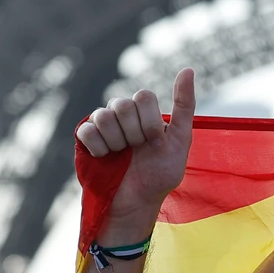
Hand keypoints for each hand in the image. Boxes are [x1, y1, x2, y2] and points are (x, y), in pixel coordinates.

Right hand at [76, 67, 195, 237]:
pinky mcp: (85, 138)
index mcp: (145, 112)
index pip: (143, 96)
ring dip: (116, 142)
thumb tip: (188, 69)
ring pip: (103, 115)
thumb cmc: (160, 174)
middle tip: (137, 150)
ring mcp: (103, 124)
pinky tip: (106, 158)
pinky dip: (99, 147)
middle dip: (134, 133)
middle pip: (122, 104)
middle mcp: (123, 113)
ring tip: (121, 155)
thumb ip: (185, 105)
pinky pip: (87, 130)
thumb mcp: (181, 141)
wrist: (135, 203)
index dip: (150, 122)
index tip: (155, 142)